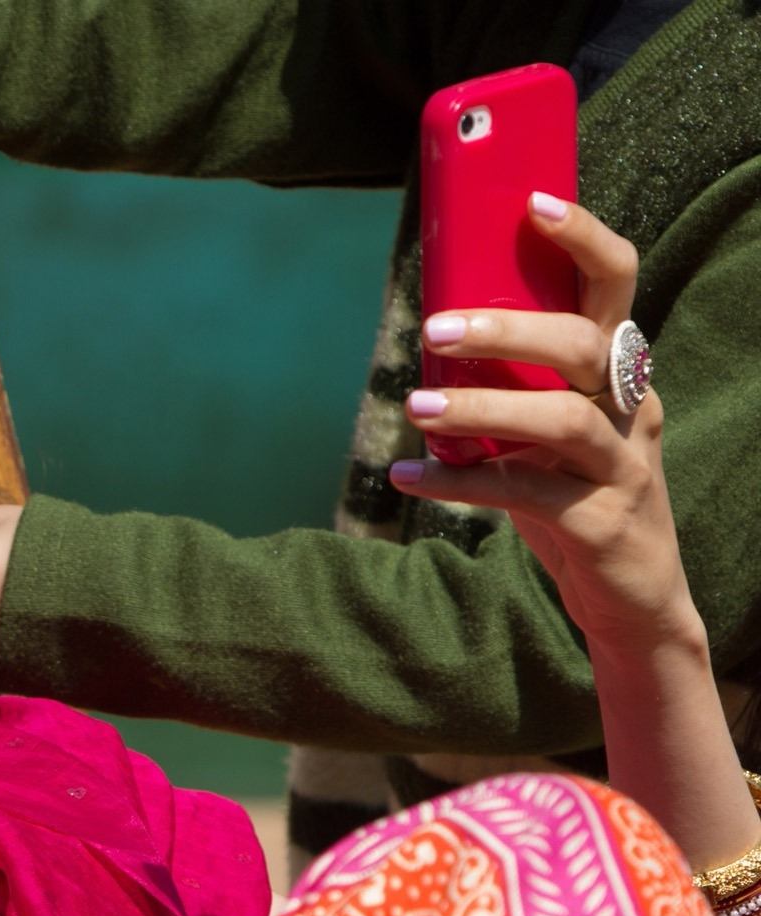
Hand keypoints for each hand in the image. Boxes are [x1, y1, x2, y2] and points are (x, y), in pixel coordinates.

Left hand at [391, 193, 698, 651]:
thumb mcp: (541, 423)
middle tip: (434, 329)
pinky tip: (407, 478)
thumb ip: (510, 379)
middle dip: (508, 330)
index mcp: (618, 365)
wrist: (627, 592)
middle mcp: (630, 405)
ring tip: (415, 410)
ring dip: (481, 409)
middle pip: (583, 344)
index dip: (583, 237)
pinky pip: (524, 493)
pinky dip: (458, 483)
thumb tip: (434, 332)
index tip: (533, 202)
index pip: (616, 282)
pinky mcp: (601, 520)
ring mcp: (622, 464)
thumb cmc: (569, 487)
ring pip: (560, 419)